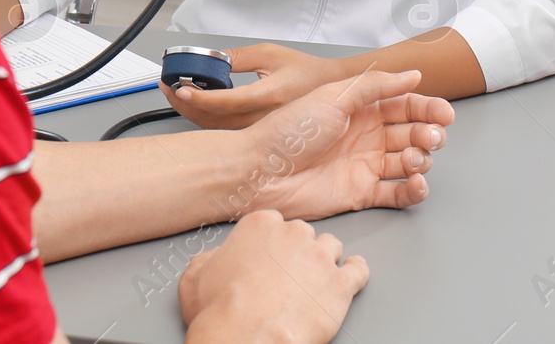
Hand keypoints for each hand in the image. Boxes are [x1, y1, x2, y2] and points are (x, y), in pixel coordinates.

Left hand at [161, 43, 346, 128]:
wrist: (329, 89)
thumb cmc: (305, 70)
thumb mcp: (270, 53)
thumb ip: (238, 57)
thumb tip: (210, 60)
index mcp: (269, 96)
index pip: (226, 102)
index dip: (199, 98)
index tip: (179, 88)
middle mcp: (264, 118)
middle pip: (215, 120)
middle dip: (185, 105)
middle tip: (167, 87)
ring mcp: (260, 129)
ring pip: (217, 128)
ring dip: (193, 112)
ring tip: (176, 93)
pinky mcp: (257, 133)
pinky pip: (225, 129)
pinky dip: (206, 118)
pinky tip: (195, 105)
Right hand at [180, 210, 367, 343]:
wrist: (244, 339)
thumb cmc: (220, 312)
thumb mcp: (196, 276)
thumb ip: (210, 258)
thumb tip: (216, 258)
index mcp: (260, 225)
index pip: (275, 223)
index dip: (273, 243)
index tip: (272, 255)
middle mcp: (293, 234)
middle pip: (304, 234)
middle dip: (298, 253)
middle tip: (290, 275)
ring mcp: (320, 258)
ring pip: (331, 248)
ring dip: (325, 262)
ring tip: (318, 280)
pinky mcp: (340, 285)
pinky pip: (358, 271)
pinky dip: (356, 273)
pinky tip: (352, 276)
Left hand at [227, 68, 452, 223]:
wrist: (260, 171)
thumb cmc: (290, 130)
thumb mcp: (334, 96)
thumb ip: (375, 86)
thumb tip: (412, 75)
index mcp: (360, 108)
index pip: (404, 105)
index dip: (428, 108)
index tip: (446, 113)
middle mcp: (366, 135)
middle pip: (411, 132)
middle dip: (428, 134)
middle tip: (430, 138)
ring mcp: (365, 165)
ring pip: (408, 162)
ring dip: (421, 160)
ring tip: (413, 160)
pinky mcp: (361, 193)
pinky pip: (397, 193)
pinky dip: (413, 190)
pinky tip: (417, 183)